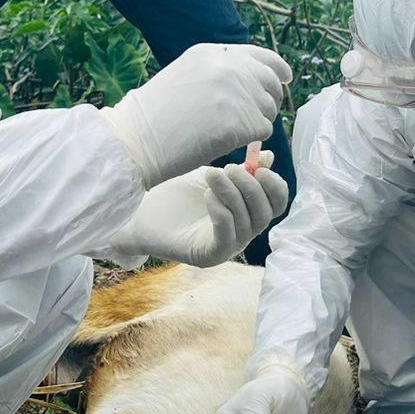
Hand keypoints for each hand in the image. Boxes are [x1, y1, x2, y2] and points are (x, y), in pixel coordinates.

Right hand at [100, 43, 290, 186]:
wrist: (137, 140)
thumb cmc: (153, 117)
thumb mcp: (184, 75)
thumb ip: (216, 72)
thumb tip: (250, 82)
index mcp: (212, 53)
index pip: (261, 56)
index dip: (277, 69)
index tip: (284, 78)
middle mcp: (228, 66)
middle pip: (271, 82)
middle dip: (269, 100)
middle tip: (256, 118)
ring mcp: (235, 92)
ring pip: (269, 108)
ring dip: (257, 122)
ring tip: (230, 132)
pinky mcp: (240, 121)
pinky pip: (263, 130)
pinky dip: (251, 140)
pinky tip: (229, 142)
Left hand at [106, 153, 288, 266]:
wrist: (138, 212)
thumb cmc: (173, 194)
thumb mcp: (211, 176)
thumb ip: (239, 170)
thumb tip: (268, 157)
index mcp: (246, 213)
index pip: (276, 204)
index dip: (274, 185)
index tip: (258, 166)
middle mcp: (242, 233)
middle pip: (267, 214)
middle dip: (253, 187)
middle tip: (230, 168)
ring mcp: (227, 247)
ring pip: (248, 223)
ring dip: (233, 194)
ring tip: (212, 175)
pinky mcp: (208, 256)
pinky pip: (227, 236)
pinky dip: (222, 213)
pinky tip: (207, 196)